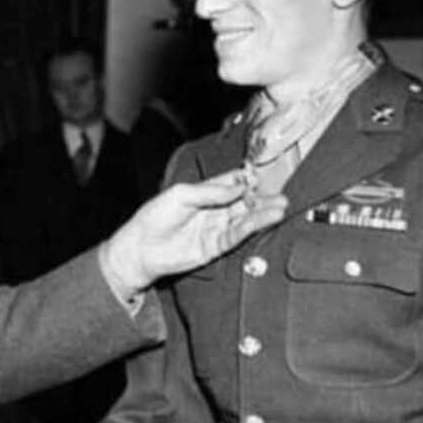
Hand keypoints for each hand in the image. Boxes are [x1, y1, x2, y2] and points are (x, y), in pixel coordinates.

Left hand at [101, 169, 286, 295]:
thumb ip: (211, 191)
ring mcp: (215, 228)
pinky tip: (266, 220)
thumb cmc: (154, 217)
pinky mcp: (215, 247)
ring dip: (263, 213)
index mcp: (205, 193)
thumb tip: (239, 185)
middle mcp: (214, 210)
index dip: (247, 179)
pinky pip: (237, 235)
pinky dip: (252, 227)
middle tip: (282, 194)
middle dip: (263, 198)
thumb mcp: (181, 195)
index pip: (232, 183)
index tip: (264, 174)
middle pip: (244, 202)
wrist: (140, 247)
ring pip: (245, 219)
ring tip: (281, 206)